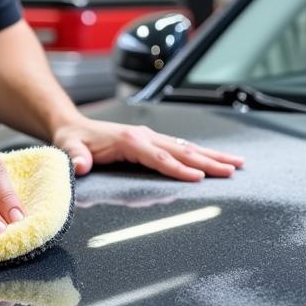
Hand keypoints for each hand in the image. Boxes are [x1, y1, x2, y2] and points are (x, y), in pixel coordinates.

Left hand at [51, 118, 244, 180]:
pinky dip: (201, 155)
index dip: (178, 168)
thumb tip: (80, 165)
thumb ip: (75, 157)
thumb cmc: (72, 140)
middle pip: (181, 151)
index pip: (158, 157)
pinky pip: (180, 149)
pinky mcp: (152, 141)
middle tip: (232, 170)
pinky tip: (217, 160)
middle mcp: (144, 136)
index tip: (199, 178)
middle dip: (208, 162)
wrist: (73, 127)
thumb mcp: (68, 148)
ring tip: (237, 163)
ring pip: (186, 148)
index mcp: (128, 140)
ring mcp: (150, 137)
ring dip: (212, 156)